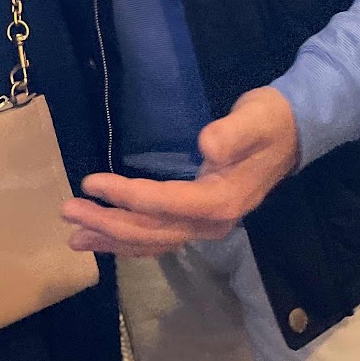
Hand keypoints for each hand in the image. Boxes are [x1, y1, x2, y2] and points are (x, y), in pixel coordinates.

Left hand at [62, 87, 299, 257]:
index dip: (126, 196)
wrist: (293, 133)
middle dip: (108, 224)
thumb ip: (232, 134)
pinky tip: (107, 238)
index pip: (164, 204)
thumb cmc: (270, 121)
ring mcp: (207, 225)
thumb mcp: (255, 119)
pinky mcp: (200, 219)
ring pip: (153, 241)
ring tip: (74, 235)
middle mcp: (212, 222)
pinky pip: (160, 238)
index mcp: (221, 201)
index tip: (90, 184)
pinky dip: (130, 240)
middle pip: (152, 231)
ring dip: (112, 238)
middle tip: (67, 210)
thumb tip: (206, 146)